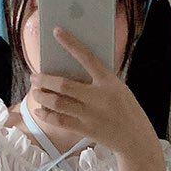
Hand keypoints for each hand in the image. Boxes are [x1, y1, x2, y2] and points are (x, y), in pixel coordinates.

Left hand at [30, 29, 159, 161]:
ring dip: (42, 96)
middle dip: (44, 80)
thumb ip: (100, 79)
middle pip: (63, 85)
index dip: (71, 43)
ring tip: (35, 92)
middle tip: (35, 77)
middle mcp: (98, 97)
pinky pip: (60, 121)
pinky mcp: (85, 130)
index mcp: (109, 82)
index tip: (57, 32)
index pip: (87, 57)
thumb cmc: (127, 110)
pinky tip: (40, 110)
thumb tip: (73, 69)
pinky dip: (46, 115)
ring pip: (57, 103)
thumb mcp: (119, 88)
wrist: (136, 138)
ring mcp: (91, 115)